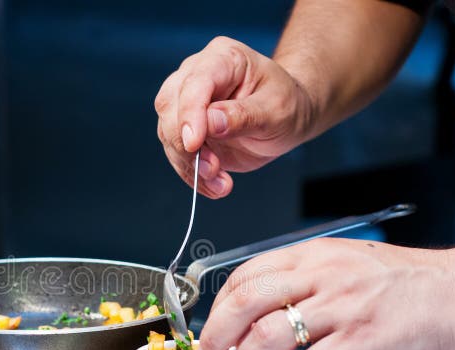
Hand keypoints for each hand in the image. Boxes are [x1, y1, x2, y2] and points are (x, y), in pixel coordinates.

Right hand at [154, 36, 315, 198]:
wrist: (286, 118)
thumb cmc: (286, 105)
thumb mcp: (277, 109)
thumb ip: (244, 115)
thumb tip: (210, 123)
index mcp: (223, 58)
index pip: (194, 83)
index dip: (190, 114)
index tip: (194, 144)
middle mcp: (196, 75)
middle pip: (170, 107)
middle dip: (186, 144)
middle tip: (213, 169)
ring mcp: (186, 102)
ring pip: (168, 133)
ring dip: (189, 165)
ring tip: (220, 184)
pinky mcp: (185, 129)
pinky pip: (176, 153)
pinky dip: (191, 174)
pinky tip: (213, 186)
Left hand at [196, 238, 454, 349]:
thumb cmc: (404, 284)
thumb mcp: (346, 264)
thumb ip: (306, 281)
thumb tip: (263, 312)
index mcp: (313, 255)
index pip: (246, 275)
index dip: (219, 307)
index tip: (212, 331)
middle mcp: (321, 276)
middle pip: (245, 302)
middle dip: (215, 336)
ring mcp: (341, 307)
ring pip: (268, 335)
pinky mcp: (362, 340)